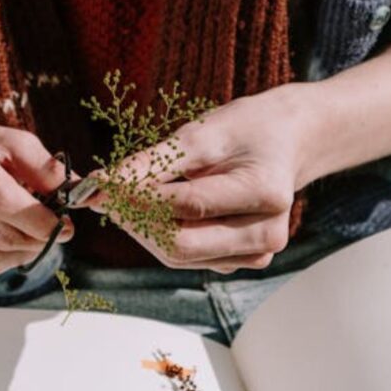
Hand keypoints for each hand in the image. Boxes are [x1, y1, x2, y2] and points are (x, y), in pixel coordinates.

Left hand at [86, 86, 308, 273]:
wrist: (288, 142)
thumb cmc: (247, 130)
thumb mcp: (202, 133)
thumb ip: (153, 161)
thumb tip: (101, 184)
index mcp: (265, 193)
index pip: (188, 206)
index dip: (138, 198)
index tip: (101, 185)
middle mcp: (267, 232)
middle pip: (181, 244)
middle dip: (135, 220)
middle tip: (104, 196)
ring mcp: (258, 252)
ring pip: (180, 257)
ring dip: (144, 230)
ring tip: (125, 200)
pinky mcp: (245, 260)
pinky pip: (190, 258)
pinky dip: (162, 236)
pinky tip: (152, 212)